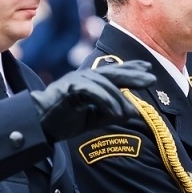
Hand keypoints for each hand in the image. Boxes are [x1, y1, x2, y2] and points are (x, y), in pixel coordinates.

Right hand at [32, 60, 156, 141]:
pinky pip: (93, 92)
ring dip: (118, 100)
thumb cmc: (64, 120)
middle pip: (113, 73)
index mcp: (90, 81)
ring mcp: (77, 80)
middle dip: (133, 75)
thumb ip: (112, 113)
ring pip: (104, 84)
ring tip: (127, 114)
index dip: (131, 69)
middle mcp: (85, 76)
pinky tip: (116, 113)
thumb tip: (135, 112)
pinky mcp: (70, 88)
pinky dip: (106, 101)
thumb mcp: (93, 118)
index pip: (114, 72)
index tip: (148, 69)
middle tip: (151, 78)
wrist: (40, 124)